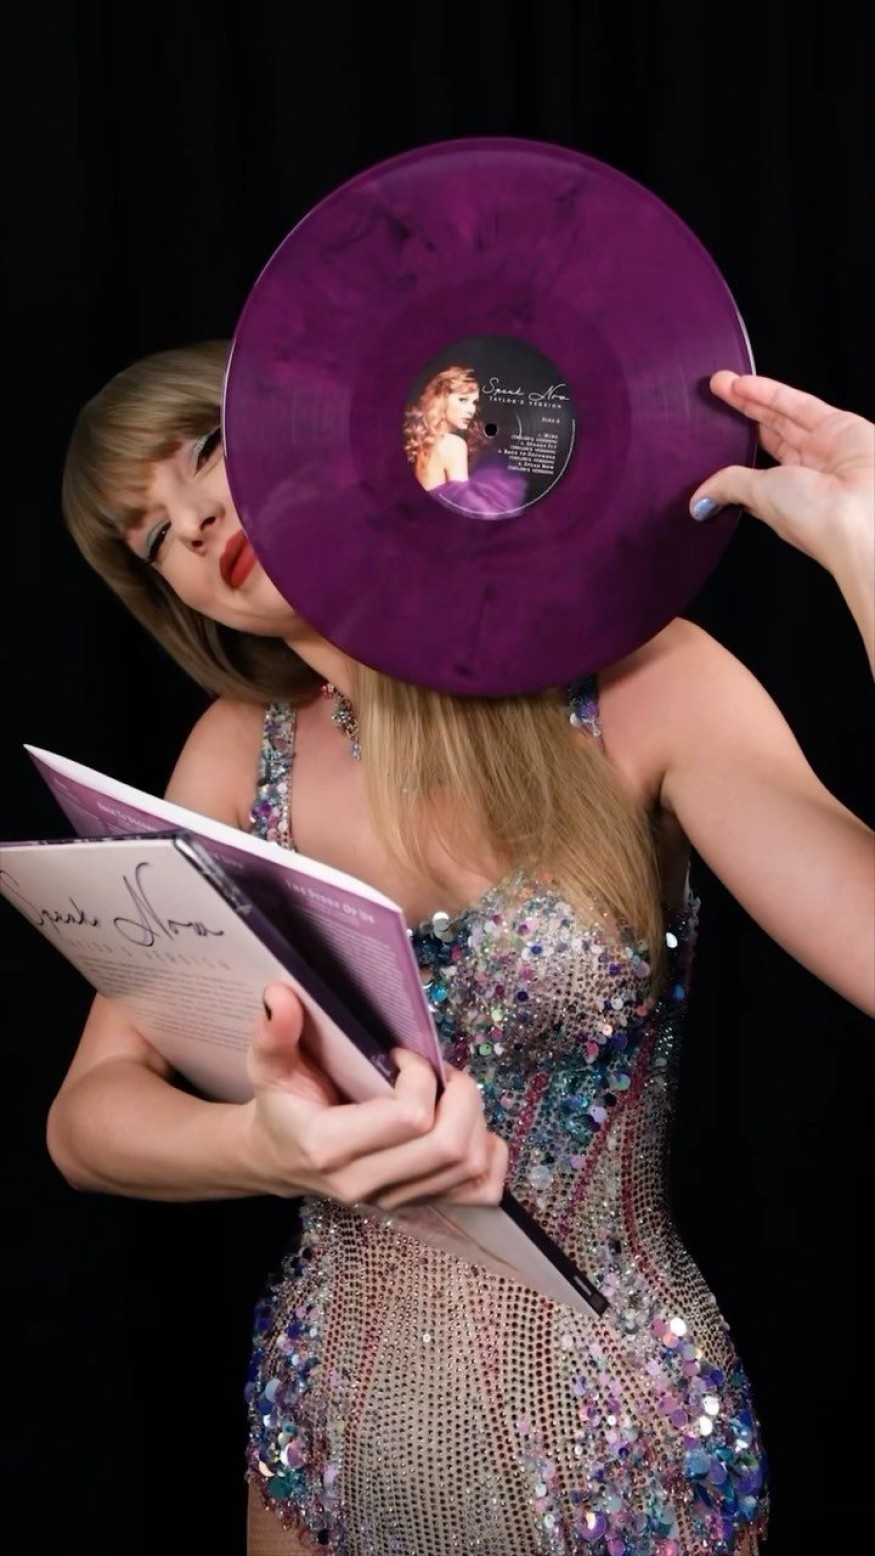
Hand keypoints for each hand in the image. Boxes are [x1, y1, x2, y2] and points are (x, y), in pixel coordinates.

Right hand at [246, 981, 507, 1208]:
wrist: (279, 1159)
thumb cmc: (282, 1105)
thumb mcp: (269, 1066)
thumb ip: (274, 1033)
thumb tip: (280, 994)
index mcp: (329, 1147)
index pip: (410, 1118)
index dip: (420, 1075)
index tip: (401, 1055)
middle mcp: (366, 1183)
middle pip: (450, 1147)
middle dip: (461, 1095)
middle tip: (441, 1072)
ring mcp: (395, 1201)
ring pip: (470, 1167)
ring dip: (475, 1118)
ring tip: (449, 1093)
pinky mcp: (418, 1205)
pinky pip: (480, 1191)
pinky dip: (490, 1155)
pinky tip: (468, 1126)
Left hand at [690, 371, 873, 573]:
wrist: (864, 514)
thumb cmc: (817, 519)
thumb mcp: (760, 497)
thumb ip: (731, 486)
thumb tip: (701, 496)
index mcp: (786, 499)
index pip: (753, 472)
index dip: (732, 452)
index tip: (707, 438)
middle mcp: (806, 474)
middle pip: (767, 437)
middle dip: (739, 415)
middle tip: (712, 396)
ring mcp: (824, 449)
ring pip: (781, 416)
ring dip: (750, 399)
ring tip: (720, 383)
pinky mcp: (840, 426)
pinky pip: (800, 404)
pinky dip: (771, 392)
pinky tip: (744, 384)